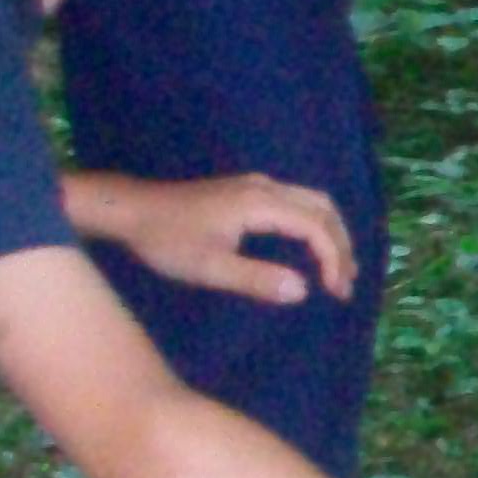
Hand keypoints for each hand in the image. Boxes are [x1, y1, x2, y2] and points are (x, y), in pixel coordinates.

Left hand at [90, 172, 357, 304]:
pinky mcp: (246, 190)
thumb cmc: (167, 241)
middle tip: (346, 284)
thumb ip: (256, 279)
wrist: (131, 210)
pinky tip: (309, 248)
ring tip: (337, 269)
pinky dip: (313, 224)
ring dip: (330, 233)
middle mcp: (264, 187)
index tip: (336, 292)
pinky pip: (295, 201)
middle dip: (341, 245)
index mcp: (260, 203)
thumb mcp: (209, 268)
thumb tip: (302, 290)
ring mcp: (255, 185)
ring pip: (310, 201)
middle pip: (322, 208)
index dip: (333, 259)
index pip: (315, 227)